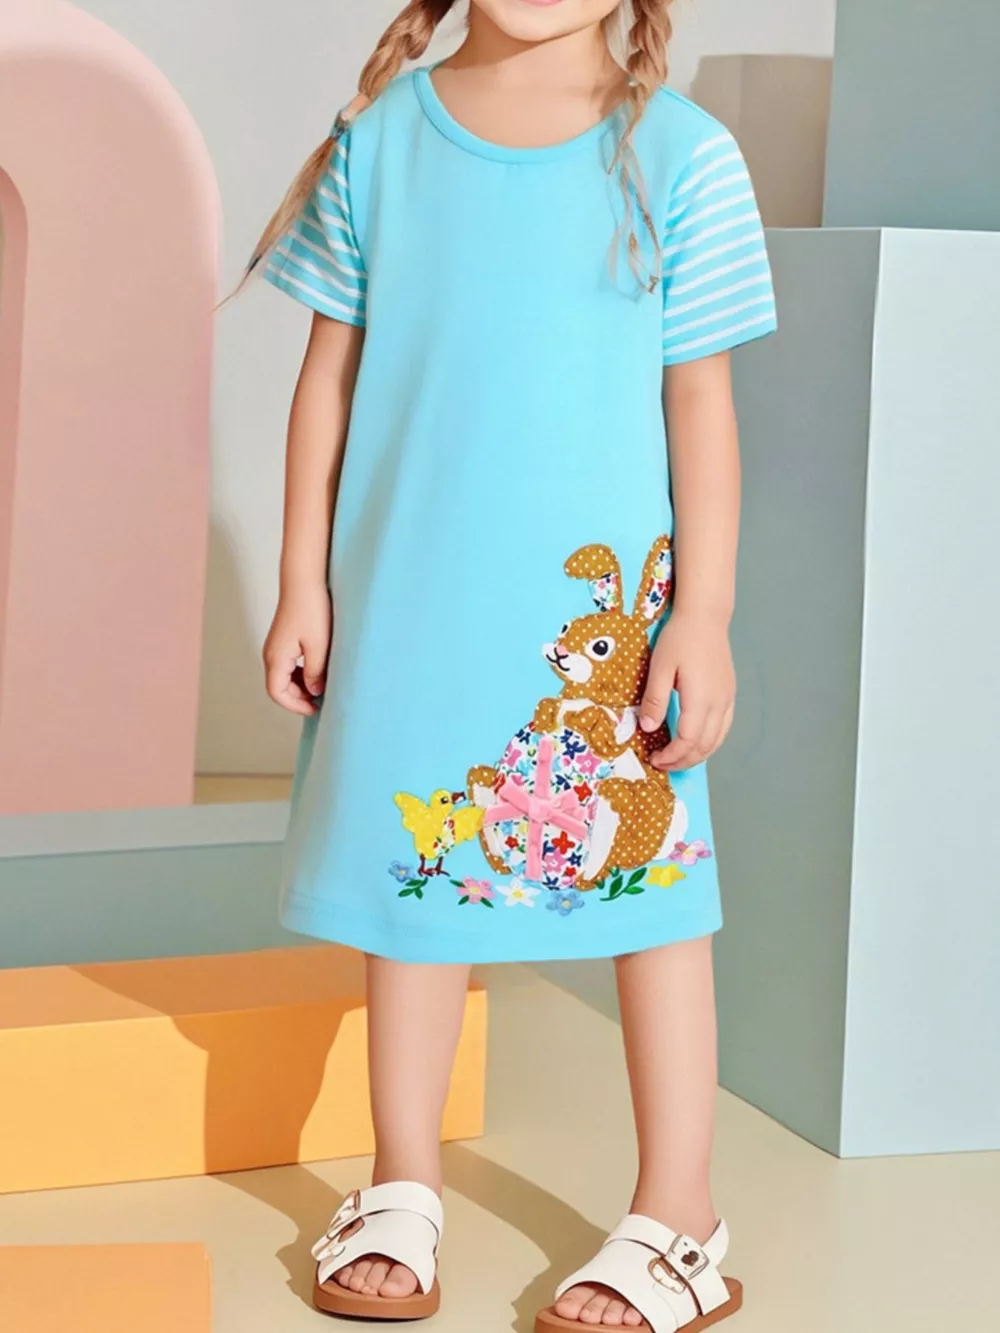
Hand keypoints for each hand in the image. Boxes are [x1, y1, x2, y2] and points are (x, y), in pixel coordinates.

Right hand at [263, 582, 331, 716]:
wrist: (304, 582)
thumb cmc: (312, 611)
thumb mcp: (318, 646)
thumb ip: (315, 673)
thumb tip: (314, 692)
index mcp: (276, 658)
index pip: (277, 693)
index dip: (295, 706)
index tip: (316, 709)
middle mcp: (271, 654)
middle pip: (279, 687)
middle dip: (299, 698)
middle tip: (322, 701)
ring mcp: (275, 647)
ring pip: (283, 677)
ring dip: (300, 686)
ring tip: (322, 687)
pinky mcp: (283, 641)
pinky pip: (287, 666)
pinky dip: (299, 674)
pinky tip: (317, 672)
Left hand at [638, 611, 735, 770]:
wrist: (705, 618)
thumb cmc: (679, 639)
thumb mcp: (660, 667)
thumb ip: (654, 699)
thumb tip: (648, 728)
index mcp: (700, 699)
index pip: (688, 741)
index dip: (672, 756)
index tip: (655, 759)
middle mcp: (719, 704)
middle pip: (705, 746)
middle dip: (683, 761)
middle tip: (662, 763)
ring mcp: (727, 699)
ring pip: (717, 740)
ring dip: (698, 755)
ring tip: (676, 757)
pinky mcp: (730, 694)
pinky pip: (724, 728)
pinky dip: (710, 742)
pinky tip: (696, 742)